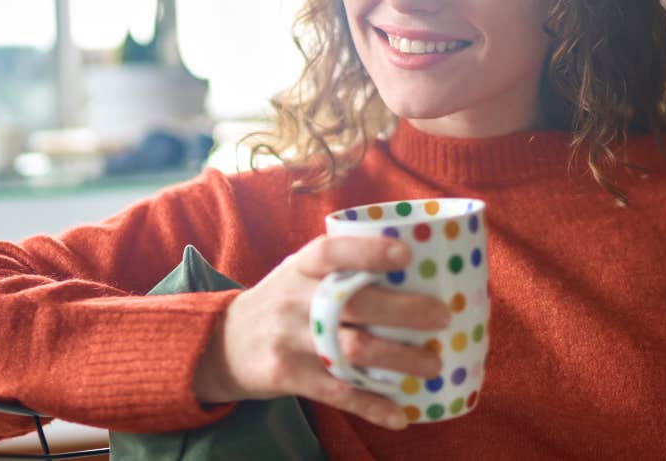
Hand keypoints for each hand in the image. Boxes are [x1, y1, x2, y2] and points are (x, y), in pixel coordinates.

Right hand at [192, 235, 451, 430]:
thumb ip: (342, 269)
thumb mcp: (299, 273)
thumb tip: (417, 270)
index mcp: (301, 266)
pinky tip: (400, 415)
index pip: (333, 251)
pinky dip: (371, 405)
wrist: (222, 343)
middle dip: (404, 311)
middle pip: (354, 303)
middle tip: (443, 317)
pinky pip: (335, 392)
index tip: (407, 254)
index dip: (369, 251)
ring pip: (350, 350)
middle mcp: (294, 299)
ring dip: (398, 360)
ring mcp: (289, 339)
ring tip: (434, 367)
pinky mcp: (286, 376)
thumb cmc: (281, 301)